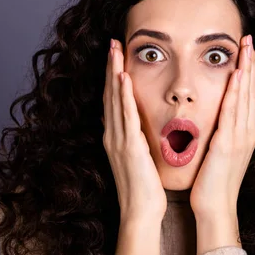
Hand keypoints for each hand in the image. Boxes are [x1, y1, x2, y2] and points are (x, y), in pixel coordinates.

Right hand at [102, 38, 166, 223]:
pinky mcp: (128, 146)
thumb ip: (134, 140)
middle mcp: (113, 135)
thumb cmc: (144, 188)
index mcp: (117, 137)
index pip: (113, 100)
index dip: (113, 76)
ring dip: (113, 72)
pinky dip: (122, 95)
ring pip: (114, 99)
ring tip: (114, 49)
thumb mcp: (138, 159)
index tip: (117, 55)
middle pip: (110, 93)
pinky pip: (125, 116)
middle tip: (112, 42)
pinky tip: (122, 77)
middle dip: (110, 66)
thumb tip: (135, 126)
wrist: (141, 212)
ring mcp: (118, 139)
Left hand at [189, 34, 254, 218]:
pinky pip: (231, 112)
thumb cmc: (217, 181)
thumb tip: (252, 109)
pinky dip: (235, 92)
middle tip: (252, 38)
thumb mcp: (232, 151)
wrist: (215, 207)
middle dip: (252, 64)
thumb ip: (241, 128)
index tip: (252, 50)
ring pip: (244, 97)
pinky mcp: (227, 143)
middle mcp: (247, 131)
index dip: (252, 71)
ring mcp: (239, 137)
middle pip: (251, 90)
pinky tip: (237, 75)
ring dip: (247, 70)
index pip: (251, 95)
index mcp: (246, 132)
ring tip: (247, 47)